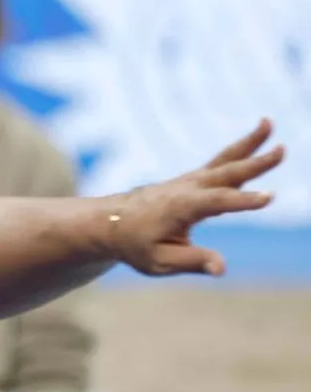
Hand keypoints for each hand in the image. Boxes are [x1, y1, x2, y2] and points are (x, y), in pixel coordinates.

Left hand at [110, 119, 282, 276]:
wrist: (109, 223)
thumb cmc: (133, 245)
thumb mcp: (159, 261)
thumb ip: (191, 262)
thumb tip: (221, 268)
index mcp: (179, 207)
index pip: (216, 202)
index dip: (242, 201)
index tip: (267, 197)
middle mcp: (186, 189)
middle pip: (224, 173)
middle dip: (254, 163)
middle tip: (282, 150)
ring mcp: (188, 182)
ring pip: (223, 161)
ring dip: (248, 143)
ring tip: (268, 123)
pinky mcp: (191, 181)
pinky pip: (219, 164)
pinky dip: (239, 152)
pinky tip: (257, 141)